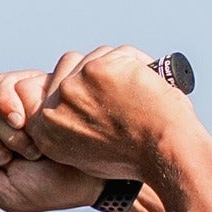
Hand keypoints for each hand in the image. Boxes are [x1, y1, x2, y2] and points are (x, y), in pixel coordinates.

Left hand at [0, 69, 101, 211]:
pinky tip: (39, 120)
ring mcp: (10, 100)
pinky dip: (20, 104)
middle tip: (7, 158)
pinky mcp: (31, 82)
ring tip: (35, 147)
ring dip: (8, 130)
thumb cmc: (54, 187)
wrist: (97, 171)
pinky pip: (9, 84)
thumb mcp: (8, 193)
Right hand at [25, 46, 186, 181]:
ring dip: (116, 67)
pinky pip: (118, 53)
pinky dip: (136, 62)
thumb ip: (72, 130)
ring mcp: (74, 87)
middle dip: (94, 73)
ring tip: (136, 96)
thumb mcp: (90, 155)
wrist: (164, 152)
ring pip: (95, 56)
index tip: (100, 94)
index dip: (79, 86)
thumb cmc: (136, 158)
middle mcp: (54, 109)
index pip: (53, 89)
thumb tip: (72, 104)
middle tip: (121, 95)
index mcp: (47, 133)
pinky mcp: (97, 70)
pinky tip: (147, 85)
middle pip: (69, 65)